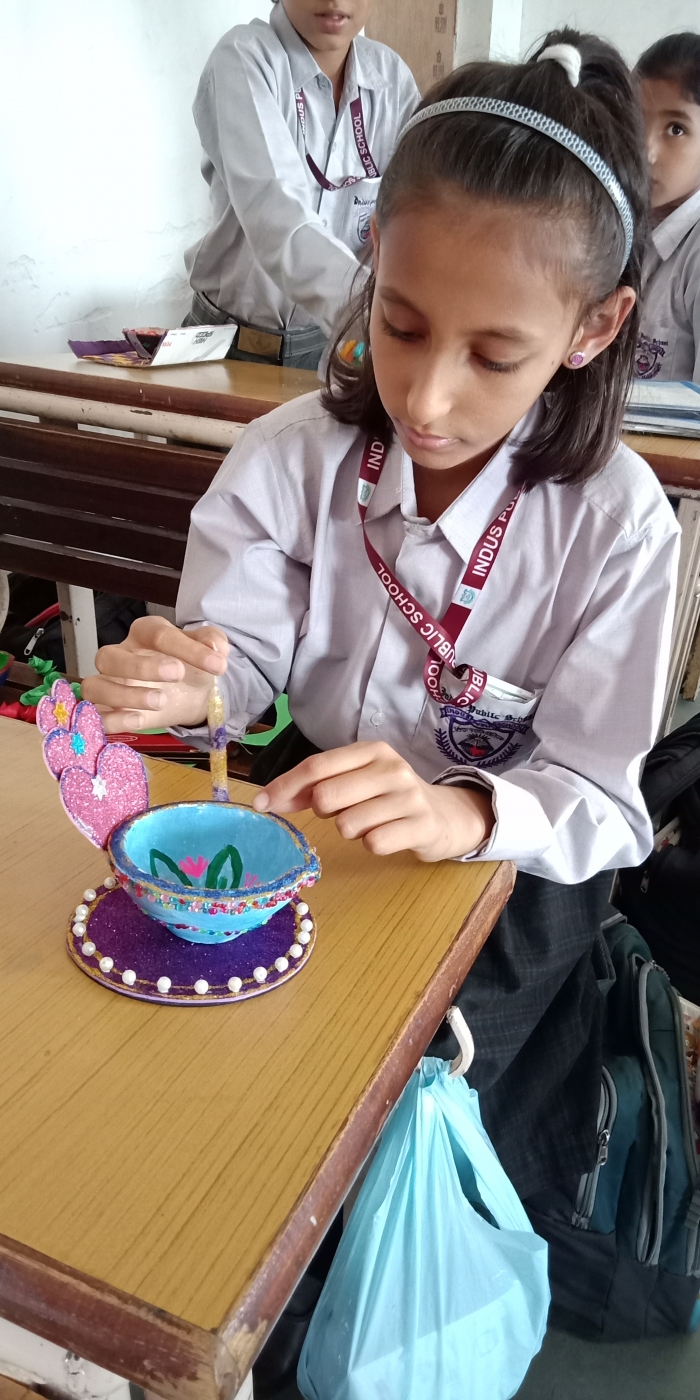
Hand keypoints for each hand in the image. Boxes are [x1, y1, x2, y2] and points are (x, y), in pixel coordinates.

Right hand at [81, 616, 228, 731]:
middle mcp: (120, 657)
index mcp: (144, 634)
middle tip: (178, 674)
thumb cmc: (190, 665)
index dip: (187, 648)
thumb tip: (218, 648)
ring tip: (160, 701)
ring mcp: (109, 685)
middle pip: (110, 656)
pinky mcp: (107, 711)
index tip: (218, 665)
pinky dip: (112, 719)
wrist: (189, 694)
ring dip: (125, 695)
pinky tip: (138, 720)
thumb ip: (212, 641)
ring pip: (95, 686)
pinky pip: (96, 715)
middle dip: (141, 666)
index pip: (156, 633)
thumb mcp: (207, 648)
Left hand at [253, 741, 494, 861]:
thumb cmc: (387, 797)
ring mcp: (408, 797)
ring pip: (347, 825)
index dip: (284, 787)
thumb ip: (314, 787)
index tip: (260, 805)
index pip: (316, 766)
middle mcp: (391, 768)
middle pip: (327, 796)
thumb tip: (266, 800)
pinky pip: (373, 843)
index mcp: (371, 751)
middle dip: (324, 812)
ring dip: (350, 830)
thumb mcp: (355, 781)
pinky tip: (387, 835)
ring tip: (371, 822)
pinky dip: (372, 844)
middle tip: (344, 811)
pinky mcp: (421, 826)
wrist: (444, 815)